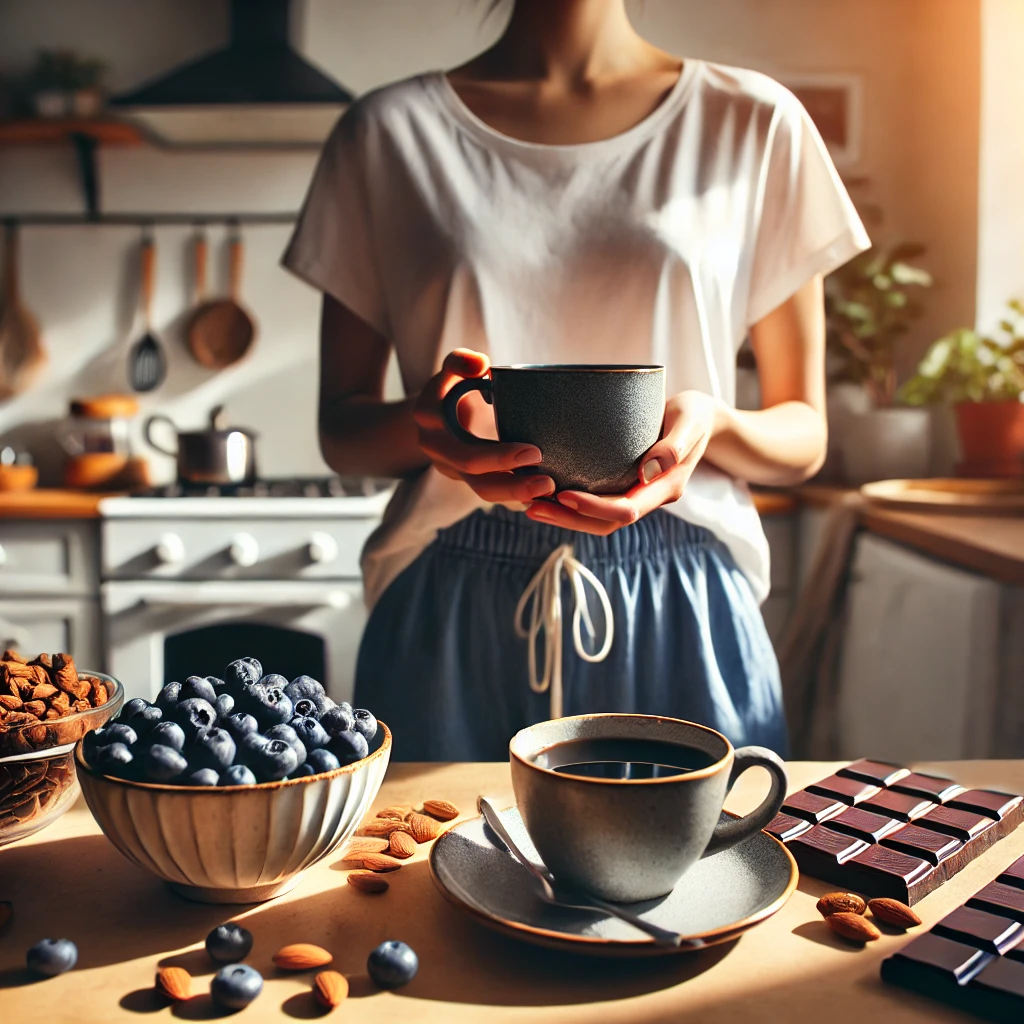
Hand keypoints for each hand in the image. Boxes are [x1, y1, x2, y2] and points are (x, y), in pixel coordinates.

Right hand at [413, 349, 555, 502]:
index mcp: (432, 424)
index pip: (467, 453)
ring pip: (484, 491)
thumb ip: (460, 361)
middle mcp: (439, 452)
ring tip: (548, 489)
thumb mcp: (449, 370)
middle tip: (548, 481)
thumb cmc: (449, 387)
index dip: (499, 458)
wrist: (431, 415)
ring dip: (517, 494)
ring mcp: (452, 469)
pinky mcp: (466, 477)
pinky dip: (516, 495)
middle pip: (477, 479)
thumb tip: (481, 364)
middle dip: (514, 483)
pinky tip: (542, 497)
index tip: (534, 452)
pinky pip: (492, 490)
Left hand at [525, 390, 720, 534]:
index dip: (593, 507)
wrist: (702, 418)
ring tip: (530, 506)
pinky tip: (546, 493)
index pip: (625, 509)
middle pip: (607, 522)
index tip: (563, 494)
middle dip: (569, 519)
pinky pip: (599, 504)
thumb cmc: (695, 414)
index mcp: (666, 487)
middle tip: (531, 507)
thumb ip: (675, 444)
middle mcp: (649, 497)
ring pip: (600, 519)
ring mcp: (637, 494)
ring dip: (566, 517)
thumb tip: (650, 469)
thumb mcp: (690, 420)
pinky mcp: (626, 486)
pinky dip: (572, 504)